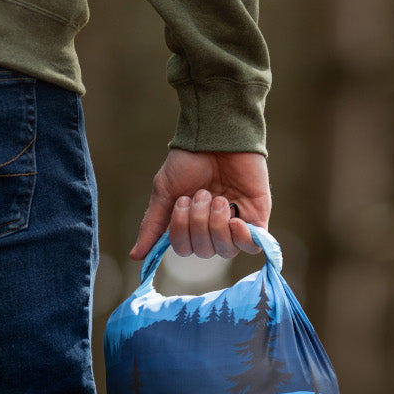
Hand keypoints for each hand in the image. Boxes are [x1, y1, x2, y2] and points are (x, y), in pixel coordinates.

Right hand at [129, 149, 271, 260]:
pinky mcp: (257, 217)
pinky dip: (241, 238)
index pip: (185, 249)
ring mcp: (236, 223)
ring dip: (216, 225)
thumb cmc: (190, 160)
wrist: (218, 136)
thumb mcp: (165, 192)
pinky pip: (252, 246)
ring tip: (219, 198)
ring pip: (225, 251)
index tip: (183, 201)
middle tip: (202, 194)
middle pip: (204, 252)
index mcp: (191, 224)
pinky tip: (235, 222)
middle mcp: (213, 228)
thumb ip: (152, 225)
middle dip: (198, 224)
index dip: (181, 232)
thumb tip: (136, 257)